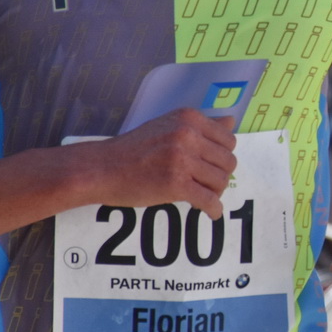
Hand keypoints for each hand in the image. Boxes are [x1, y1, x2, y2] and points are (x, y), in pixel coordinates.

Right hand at [78, 109, 237, 217]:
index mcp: (188, 118)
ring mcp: (182, 159)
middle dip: (220, 175)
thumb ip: (200, 126)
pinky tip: (210, 213)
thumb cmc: (132, 149)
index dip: (222, 156)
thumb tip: (231, 122)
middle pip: (228, 161)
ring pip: (221, 181)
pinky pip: (209, 200)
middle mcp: (188, 135)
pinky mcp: (176, 184)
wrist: (101, 168)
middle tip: (205, 184)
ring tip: (202, 195)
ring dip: (215, 192)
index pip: (228, 139)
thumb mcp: (167, 126)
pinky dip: (213, 209)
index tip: (211, 166)